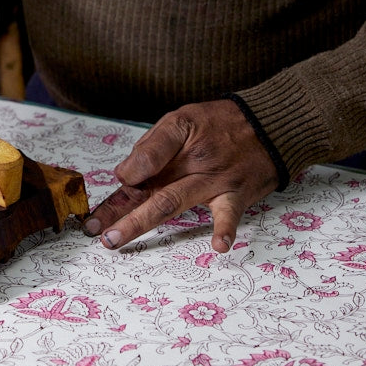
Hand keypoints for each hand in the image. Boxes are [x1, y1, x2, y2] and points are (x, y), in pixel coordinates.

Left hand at [83, 99, 277, 252]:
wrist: (270, 124)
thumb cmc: (223, 123)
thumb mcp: (184, 119)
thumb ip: (153, 147)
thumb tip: (125, 175)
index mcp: (176, 141)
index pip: (142, 159)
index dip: (125, 175)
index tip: (113, 187)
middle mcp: (192, 161)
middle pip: (149, 189)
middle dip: (118, 212)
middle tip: (96, 232)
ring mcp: (213, 180)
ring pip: (173, 203)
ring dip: (143, 222)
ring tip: (118, 239)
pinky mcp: (236, 195)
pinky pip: (230, 214)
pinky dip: (226, 229)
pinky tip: (219, 245)